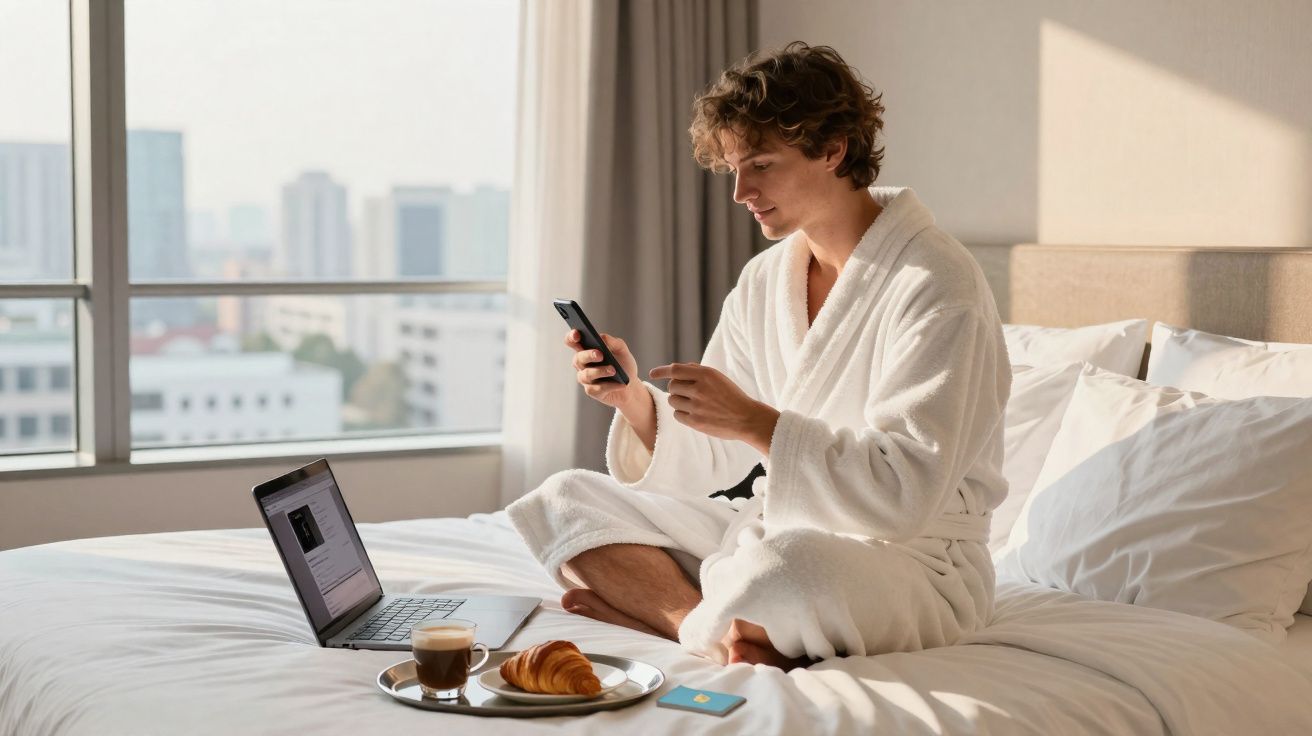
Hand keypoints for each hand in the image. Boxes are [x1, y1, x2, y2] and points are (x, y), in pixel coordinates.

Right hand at [566, 329, 644, 408]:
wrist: (632, 386)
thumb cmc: (624, 366)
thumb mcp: (622, 350)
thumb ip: (613, 342)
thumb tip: (601, 337)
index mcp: (587, 349)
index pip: (573, 341)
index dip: (571, 337)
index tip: (577, 334)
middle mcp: (583, 364)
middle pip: (578, 358)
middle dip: (588, 355)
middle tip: (600, 354)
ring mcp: (586, 378)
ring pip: (587, 374)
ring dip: (600, 371)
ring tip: (614, 370)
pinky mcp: (592, 391)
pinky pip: (597, 388)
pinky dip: (610, 385)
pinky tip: (620, 384)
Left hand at [647, 362, 778, 452]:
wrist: (747, 418)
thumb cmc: (731, 396)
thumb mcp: (718, 377)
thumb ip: (698, 371)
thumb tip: (675, 370)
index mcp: (706, 374)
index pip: (675, 369)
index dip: (661, 371)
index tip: (652, 373)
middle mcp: (700, 389)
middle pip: (672, 386)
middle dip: (676, 388)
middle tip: (688, 393)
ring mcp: (697, 406)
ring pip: (672, 400)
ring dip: (678, 401)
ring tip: (692, 403)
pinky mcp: (696, 422)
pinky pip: (677, 414)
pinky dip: (681, 413)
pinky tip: (694, 413)